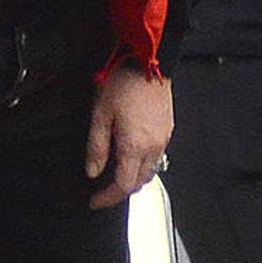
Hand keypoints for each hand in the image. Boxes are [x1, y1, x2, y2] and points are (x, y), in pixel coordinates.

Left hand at [86, 67, 172, 208]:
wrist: (149, 61)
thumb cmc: (125, 82)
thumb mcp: (100, 114)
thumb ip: (96, 147)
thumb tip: (93, 171)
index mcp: (135, 146)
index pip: (122, 185)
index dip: (107, 198)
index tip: (95, 201)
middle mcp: (153, 146)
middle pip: (138, 183)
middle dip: (119, 192)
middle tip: (102, 193)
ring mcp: (163, 139)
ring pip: (149, 172)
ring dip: (133, 179)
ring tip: (116, 176)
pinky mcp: (168, 130)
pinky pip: (157, 158)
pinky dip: (143, 165)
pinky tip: (132, 156)